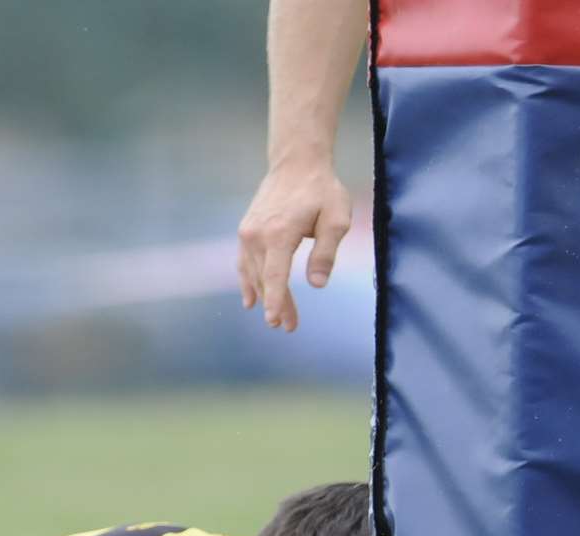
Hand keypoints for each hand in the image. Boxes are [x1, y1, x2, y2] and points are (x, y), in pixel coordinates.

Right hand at [237, 162, 352, 331]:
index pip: (275, 277)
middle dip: (276, 305)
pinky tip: (250, 299)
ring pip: (253, 273)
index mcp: (279, 234)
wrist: (296, 163)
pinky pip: (244, 262)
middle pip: (265, 280)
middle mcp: (257, 235)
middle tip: (288, 328)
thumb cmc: (321, 190)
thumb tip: (317, 284)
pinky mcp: (246, 230)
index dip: (277, 302)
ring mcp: (248, 232)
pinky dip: (247, 281)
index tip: (277, 322)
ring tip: (277, 319)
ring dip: (264, 297)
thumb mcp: (336, 219)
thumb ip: (326, 252)